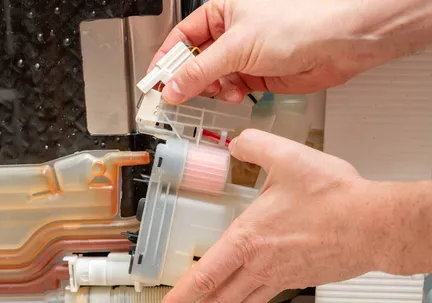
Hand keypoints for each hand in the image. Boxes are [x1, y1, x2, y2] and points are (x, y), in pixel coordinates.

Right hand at [149, 0, 431, 103]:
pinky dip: (228, 95)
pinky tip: (234, 95)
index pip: (181, 38)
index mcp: (220, 13)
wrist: (339, 42)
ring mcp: (243, 56)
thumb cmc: (299, 23)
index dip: (165, 61)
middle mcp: (230, 34)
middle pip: (194, 61)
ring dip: (210, 90)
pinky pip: (230, 89)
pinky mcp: (256, 76)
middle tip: (176, 98)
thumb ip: (199, 71)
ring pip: (211, 79)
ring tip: (217, 93)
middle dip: (187, 80)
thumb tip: (172, 89)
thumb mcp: (237, 46)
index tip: (153, 84)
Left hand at [155, 130, 387, 302]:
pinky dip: (249, 300)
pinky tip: (249, 296)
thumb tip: (236, 142)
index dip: (180, 295)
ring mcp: (281, 275)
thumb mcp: (287, 158)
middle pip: (218, 298)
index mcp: (248, 239)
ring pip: (242, 301)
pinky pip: (267, 294)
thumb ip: (255, 146)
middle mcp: (260, 264)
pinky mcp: (301, 277)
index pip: (204, 276)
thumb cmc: (335, 198)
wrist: (375, 224)